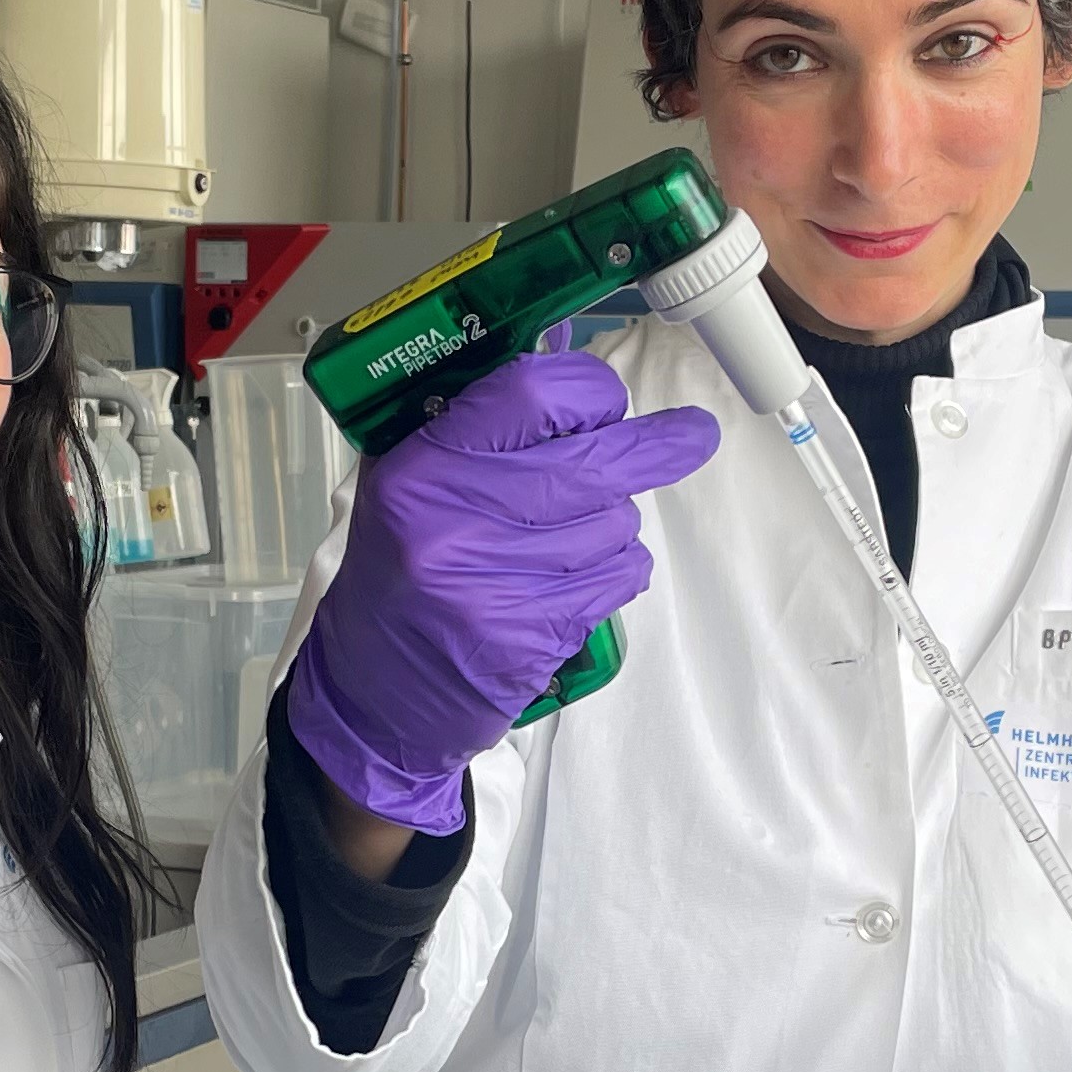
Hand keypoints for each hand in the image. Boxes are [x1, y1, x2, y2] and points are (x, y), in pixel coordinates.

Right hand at [286, 350, 722, 833]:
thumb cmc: (398, 581)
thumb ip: (476, 432)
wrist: (377, 698)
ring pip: (617, 522)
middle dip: (657, 447)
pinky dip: (616, 570)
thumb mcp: (408, 490)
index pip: (531, 393)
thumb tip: (569, 374)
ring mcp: (498, 584)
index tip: (608, 399)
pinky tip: (579, 578)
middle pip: (595, 461)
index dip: (588, 389)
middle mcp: (457, 522)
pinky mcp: (534, 635)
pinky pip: (618, 578)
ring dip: (616, 523)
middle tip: (693, 436)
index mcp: (421, 470)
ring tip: (575, 536)